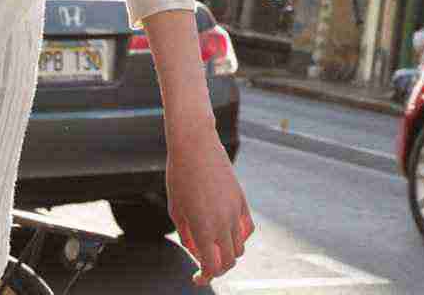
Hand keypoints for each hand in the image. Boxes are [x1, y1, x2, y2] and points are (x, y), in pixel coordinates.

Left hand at [166, 124, 252, 284]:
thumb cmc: (179, 176)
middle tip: (204, 266)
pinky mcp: (242, 200)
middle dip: (217, 269)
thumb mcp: (175, 209)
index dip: (204, 277)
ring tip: (213, 247)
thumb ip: (187, 234)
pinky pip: (247, 228)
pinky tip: (226, 232)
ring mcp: (235, 211)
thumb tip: (196, 248)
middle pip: (229, 261)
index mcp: (203, 228)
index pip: (211, 266)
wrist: (195, 145)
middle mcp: (223, 222)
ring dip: (228, 254)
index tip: (196, 278)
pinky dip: (240, 237)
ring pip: (240, 247)